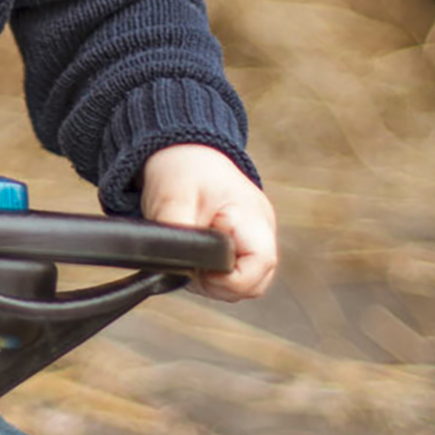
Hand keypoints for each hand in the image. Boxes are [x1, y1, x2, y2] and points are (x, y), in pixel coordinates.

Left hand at [139, 144, 277, 300]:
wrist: (183, 150)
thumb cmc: (182, 170)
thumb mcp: (172, 200)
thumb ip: (177, 237)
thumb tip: (175, 267)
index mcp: (252, 218)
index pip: (260, 267)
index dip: (228, 279)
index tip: (199, 269)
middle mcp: (262, 229)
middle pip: (256, 282)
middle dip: (220, 285)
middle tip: (192, 266)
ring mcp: (255, 237)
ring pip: (246, 283)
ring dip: (216, 281)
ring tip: (192, 258)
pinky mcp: (244, 242)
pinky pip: (236, 273)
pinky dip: (216, 274)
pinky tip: (198, 258)